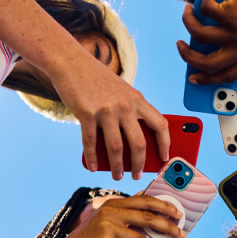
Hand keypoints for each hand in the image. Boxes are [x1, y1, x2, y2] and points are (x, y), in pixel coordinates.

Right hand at [46, 54, 168, 180]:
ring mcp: (106, 110)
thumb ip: (129, 112)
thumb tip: (132, 145)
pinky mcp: (86, 114)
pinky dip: (92, 158)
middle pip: (139, 143)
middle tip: (137, 175)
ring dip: (117, 167)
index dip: (165, 143)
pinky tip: (94, 166)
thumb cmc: (96, 80)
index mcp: (137, 99)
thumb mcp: (121, 91)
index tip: (165, 157)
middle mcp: (125, 106)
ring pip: (116, 148)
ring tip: (117, 176)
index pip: (161, 124)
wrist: (71, 61)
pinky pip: (91, 142)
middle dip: (139, 164)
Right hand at [50, 196, 185, 237]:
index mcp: (114, 204)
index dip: (164, 205)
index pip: (145, 200)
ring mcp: (107, 226)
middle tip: (181, 235)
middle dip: (168, 227)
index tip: (178, 213)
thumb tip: (152, 211)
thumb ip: (125, 214)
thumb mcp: (106, 221)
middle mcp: (111, 211)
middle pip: (148, 217)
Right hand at [177, 0, 236, 84]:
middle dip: (189, 57)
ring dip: (188, 21)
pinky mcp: (231, 14)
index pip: (229, 75)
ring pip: (199, 36)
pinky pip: (204, 11)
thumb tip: (206, 49)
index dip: (208, 80)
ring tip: (189, 11)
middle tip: (181, 45)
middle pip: (209, 64)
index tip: (193, 78)